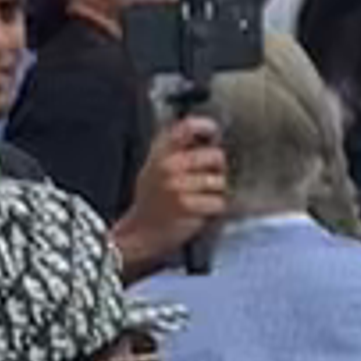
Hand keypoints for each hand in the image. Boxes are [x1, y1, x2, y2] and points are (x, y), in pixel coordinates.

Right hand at [121, 110, 227, 262]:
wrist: (140, 233)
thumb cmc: (152, 200)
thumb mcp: (156, 166)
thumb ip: (177, 149)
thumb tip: (211, 138)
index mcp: (161, 151)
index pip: (187, 127)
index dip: (207, 127)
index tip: (214, 135)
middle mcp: (168, 164)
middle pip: (216, 155)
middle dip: (218, 169)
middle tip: (207, 180)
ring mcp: (176, 185)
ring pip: (220, 181)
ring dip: (216, 192)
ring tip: (199, 198)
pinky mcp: (187, 205)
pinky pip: (218, 202)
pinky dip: (214, 208)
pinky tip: (200, 210)